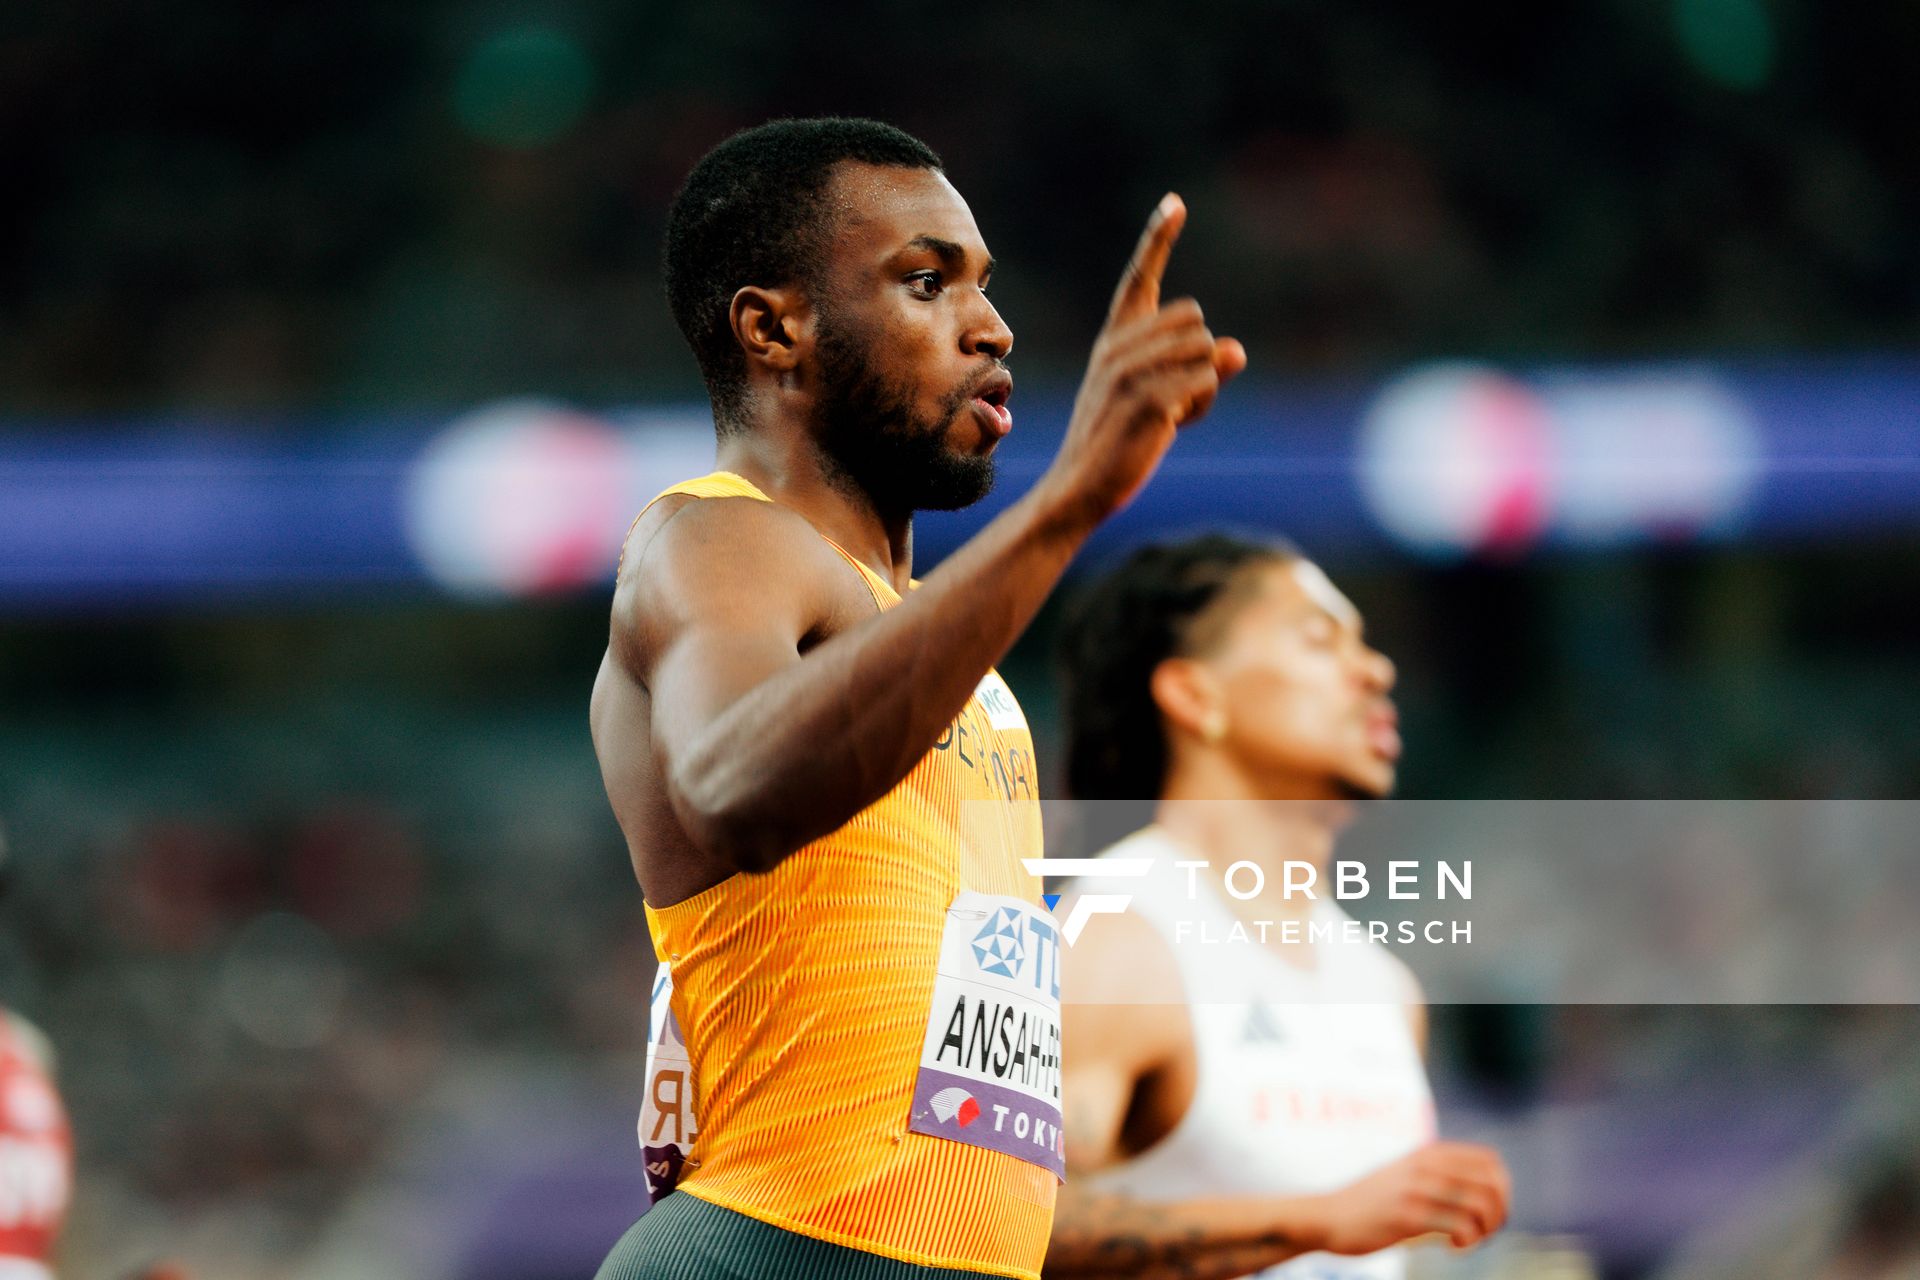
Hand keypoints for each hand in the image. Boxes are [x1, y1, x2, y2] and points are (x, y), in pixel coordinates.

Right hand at [1039, 194, 1246, 528]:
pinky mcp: (1147, 398)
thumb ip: (1195, 370)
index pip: (1139, 279)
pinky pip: (1205, 382)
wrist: (1078, 488)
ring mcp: (1130, 371)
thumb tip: (1237, 351)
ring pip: (1206, 351)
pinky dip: (1200, 408)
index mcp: (1113, 340)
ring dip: (1204, 387)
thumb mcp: (1155, 398)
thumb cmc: (1118, 444)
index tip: (1175, 204)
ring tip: (1170, 415)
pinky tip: (1171, 428)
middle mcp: (1118, 347)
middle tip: (1172, 399)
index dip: (1158, 239)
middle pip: (1194, 320)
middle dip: (1199, 359)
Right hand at [1308, 1141, 1511, 1254]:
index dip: (1501, 1190)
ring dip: (1485, 1230)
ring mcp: (1417, 1189)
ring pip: (1481, 1205)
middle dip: (1499, 1213)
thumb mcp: (1405, 1175)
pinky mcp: (1408, 1216)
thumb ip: (1437, 1176)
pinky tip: (1453, 1248)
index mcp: (1429, 1154)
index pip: (1490, 1161)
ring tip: (1467, 1242)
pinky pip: (1460, 1227)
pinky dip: (1467, 1242)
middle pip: (1493, 1184)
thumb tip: (1482, 1195)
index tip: (1488, 1213)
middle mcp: (1426, 1165)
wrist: (1327, 1217)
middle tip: (1484, 1232)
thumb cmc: (1370, 1204)